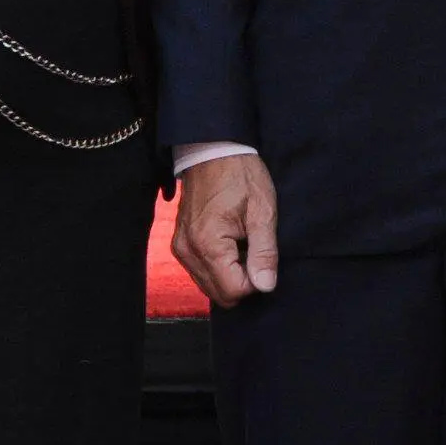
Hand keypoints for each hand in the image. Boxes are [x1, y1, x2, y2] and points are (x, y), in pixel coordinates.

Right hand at [174, 151, 280, 306]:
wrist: (213, 150)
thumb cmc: (240, 175)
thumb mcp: (263, 210)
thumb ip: (264, 251)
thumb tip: (265, 286)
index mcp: (208, 244)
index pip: (234, 291)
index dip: (255, 281)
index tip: (262, 255)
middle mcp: (188, 252)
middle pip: (220, 295)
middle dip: (242, 281)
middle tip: (254, 249)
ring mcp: (181, 249)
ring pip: (209, 286)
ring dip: (230, 274)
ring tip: (242, 242)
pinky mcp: (180, 245)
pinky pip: (201, 272)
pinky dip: (218, 266)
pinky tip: (230, 243)